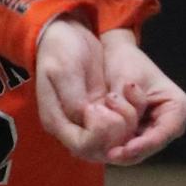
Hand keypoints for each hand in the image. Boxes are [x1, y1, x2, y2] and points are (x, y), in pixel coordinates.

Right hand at [36, 18, 138, 160]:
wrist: (64, 34)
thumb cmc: (60, 50)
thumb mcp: (64, 71)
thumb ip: (74, 100)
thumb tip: (87, 119)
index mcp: (57, 121)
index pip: (84, 145)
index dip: (102, 133)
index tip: (106, 104)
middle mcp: (71, 128)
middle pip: (100, 150)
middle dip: (118, 131)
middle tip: (117, 100)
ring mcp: (85, 123)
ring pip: (112, 143)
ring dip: (125, 125)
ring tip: (122, 98)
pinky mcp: (98, 114)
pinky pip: (117, 130)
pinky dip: (127, 119)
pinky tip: (128, 99)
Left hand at [98, 29, 185, 164]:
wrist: (117, 56)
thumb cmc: (126, 62)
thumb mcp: (127, 82)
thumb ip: (125, 109)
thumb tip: (119, 135)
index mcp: (178, 107)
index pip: (163, 132)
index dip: (145, 144)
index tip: (126, 149)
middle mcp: (172, 123)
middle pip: (152, 145)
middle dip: (131, 152)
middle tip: (110, 156)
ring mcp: (156, 130)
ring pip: (140, 150)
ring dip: (121, 151)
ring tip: (104, 151)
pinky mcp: (140, 133)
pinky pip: (129, 145)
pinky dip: (116, 146)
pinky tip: (102, 149)